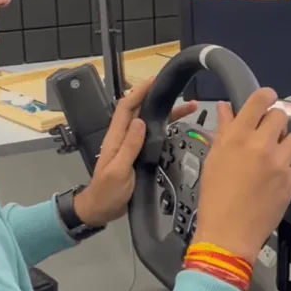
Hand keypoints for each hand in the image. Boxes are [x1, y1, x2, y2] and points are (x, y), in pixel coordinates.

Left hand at [74, 79, 197, 227]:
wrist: (101, 210)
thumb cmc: (106, 192)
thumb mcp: (118, 170)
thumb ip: (129, 146)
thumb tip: (140, 121)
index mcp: (116, 137)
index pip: (126, 107)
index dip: (139, 91)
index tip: (155, 81)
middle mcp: (123, 137)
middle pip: (140, 110)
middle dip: (158, 97)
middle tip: (179, 91)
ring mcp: (131, 145)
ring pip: (150, 122)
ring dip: (167, 113)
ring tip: (189, 108)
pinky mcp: (138, 154)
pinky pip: (153, 136)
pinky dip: (166, 128)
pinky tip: (178, 127)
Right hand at [191, 88, 290, 260]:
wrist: (228, 233)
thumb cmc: (215, 197)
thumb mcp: (213, 159)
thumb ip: (223, 130)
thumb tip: (227, 109)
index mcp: (237, 136)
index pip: (259, 101)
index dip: (266, 96)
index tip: (268, 98)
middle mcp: (260, 145)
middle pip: (281, 116)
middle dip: (276, 123)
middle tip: (269, 134)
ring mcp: (279, 162)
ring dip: (286, 145)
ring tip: (276, 157)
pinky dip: (288, 170)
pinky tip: (276, 180)